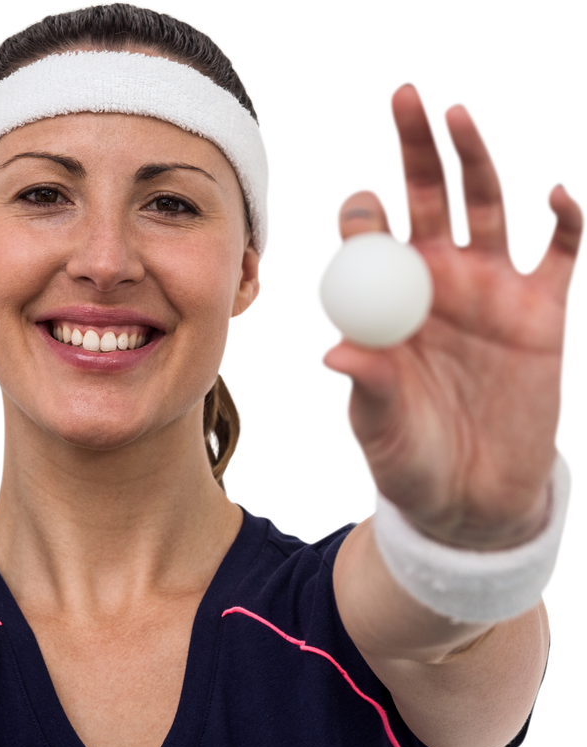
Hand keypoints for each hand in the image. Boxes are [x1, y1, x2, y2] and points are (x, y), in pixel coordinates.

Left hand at [318, 79, 584, 549]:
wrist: (470, 497)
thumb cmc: (406, 457)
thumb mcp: (377, 429)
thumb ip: (366, 388)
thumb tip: (336, 351)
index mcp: (384, 299)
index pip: (366, 237)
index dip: (361, 216)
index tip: (361, 215)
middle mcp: (436, 279)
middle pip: (428, 196)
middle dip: (416, 146)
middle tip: (404, 95)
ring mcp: (493, 289)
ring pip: (489, 206)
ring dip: (476, 159)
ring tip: (457, 115)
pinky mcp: (546, 310)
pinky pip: (563, 253)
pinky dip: (566, 222)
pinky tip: (559, 193)